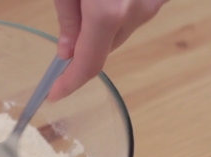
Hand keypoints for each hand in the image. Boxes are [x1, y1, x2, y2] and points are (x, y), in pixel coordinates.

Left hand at [49, 0, 166, 100]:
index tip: (55, 93)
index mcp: (108, 12)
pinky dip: (122, 8)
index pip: (88, 64)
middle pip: (106, 47)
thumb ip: (68, 18)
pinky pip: (136, 12)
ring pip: (123, 29)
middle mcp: (136, 12)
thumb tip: (67, 51)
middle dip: (86, 45)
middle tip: (72, 15)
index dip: (70, 83)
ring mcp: (155, 3)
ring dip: (106, 23)